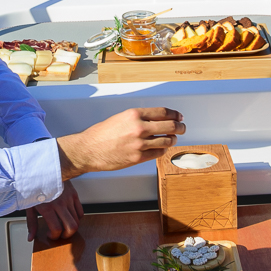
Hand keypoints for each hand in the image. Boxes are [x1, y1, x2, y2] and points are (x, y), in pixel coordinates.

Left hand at [28, 180, 83, 240]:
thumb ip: (31, 223)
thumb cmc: (34, 188)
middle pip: (72, 226)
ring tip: (63, 225)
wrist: (42, 170)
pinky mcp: (74, 194)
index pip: (57, 229)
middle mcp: (60, 204)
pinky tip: (69, 217)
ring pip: (77, 220)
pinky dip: (77, 218)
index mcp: (47, 208)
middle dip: (67, 235)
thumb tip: (31, 238)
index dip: (55, 236)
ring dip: (71, 226)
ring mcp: (68, 199)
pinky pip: (80, 211)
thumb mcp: (29, 206)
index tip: (50, 235)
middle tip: (61, 234)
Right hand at [56, 107, 184, 179]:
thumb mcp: (121, 118)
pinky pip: (158, 153)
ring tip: (174, 139)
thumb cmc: (101, 134)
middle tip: (182, 128)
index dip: (174, 114)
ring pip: (166, 141)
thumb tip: (156, 120)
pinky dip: (163, 150)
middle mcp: (139, 127)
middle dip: (179, 127)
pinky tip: (162, 148)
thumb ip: (138, 118)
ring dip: (173, 139)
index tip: (179, 116)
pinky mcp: (138, 158)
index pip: (163, 112)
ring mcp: (139, 144)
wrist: (88, 150)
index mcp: (134, 114)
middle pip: (169, 126)